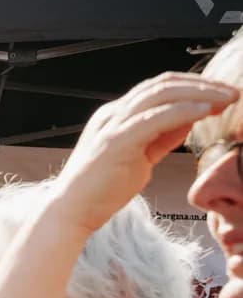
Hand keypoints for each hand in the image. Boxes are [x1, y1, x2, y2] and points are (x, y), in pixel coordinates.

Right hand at [48, 74, 233, 237]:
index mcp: (117, 115)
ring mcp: (114, 125)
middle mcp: (114, 113)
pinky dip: (183, 110)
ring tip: (226, 97)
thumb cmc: (101, 191)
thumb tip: (189, 120)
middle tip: (231, 92)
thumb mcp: (140, 159)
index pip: (158, 89)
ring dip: (198, 93)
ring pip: (161, 94)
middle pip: (163, 84)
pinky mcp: (116, 141)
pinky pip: (154, 117)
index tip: (220, 95)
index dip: (192, 87)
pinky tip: (204, 110)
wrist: (71, 212)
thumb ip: (162, 138)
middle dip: (201, 85)